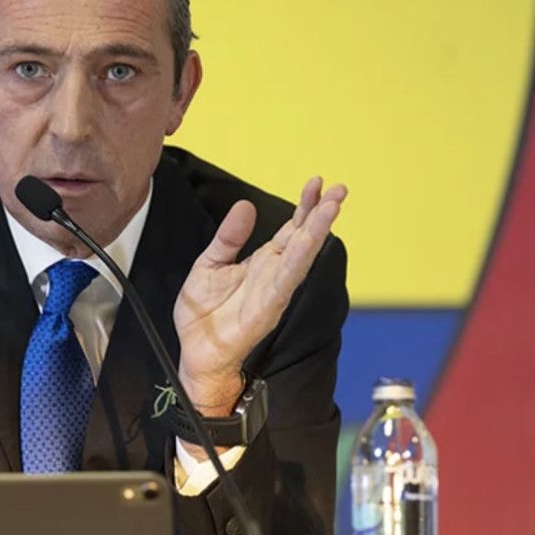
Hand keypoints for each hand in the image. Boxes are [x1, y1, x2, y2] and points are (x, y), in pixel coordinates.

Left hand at [173, 177, 346, 415]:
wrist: (195, 351)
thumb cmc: (203, 313)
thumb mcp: (209, 263)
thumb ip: (228, 237)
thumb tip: (245, 206)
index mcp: (263, 262)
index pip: (290, 229)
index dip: (304, 206)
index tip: (316, 183)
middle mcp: (275, 274)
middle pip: (303, 239)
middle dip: (322, 214)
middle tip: (339, 189)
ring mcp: (274, 292)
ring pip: (301, 257)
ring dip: (317, 233)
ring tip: (331, 208)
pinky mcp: (267, 310)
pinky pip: (284, 282)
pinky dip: (296, 262)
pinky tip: (305, 244)